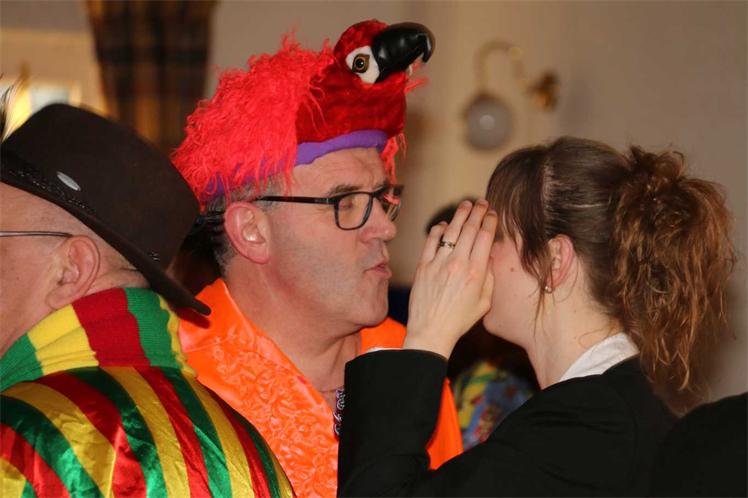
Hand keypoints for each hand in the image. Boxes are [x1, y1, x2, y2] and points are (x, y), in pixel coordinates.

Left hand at [405, 200, 496, 357]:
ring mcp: (439, 263)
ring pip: (451, 231)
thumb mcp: (484, 302)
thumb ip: (489, 277)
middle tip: (482, 203)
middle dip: (477, 212)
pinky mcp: (423, 266)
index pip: (485, 238)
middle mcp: (458, 264)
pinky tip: (443, 225)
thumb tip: (488, 255)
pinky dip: (438, 230)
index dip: (489, 222)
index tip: (492, 214)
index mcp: (476, 273)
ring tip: (466, 205)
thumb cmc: (459, 320)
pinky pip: (431, 241)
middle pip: (469, 229)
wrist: (431, 331)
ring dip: (459, 215)